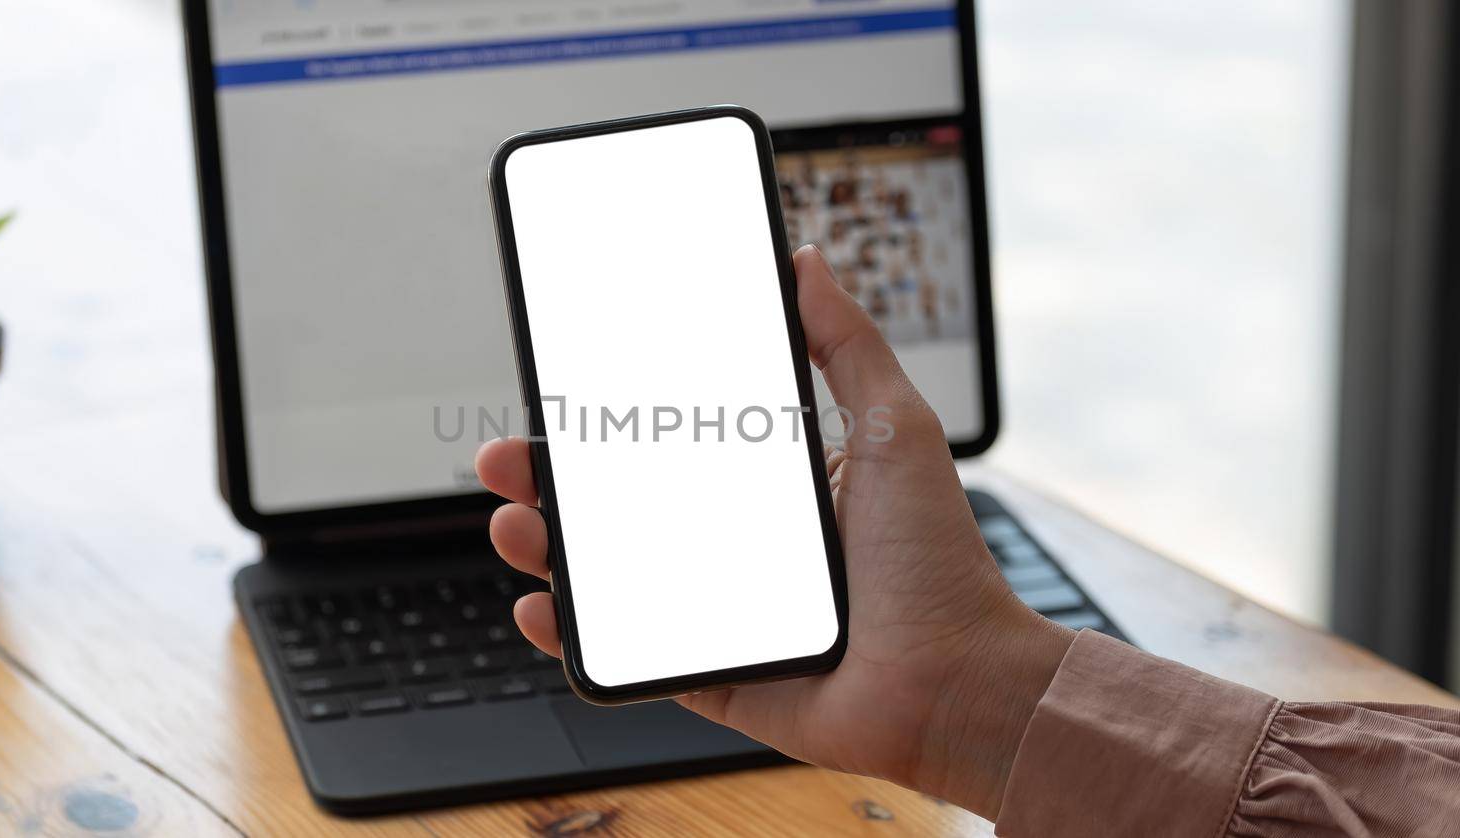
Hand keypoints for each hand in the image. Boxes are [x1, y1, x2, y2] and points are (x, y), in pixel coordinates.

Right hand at [475, 245, 1073, 818]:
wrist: (962, 683)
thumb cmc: (939, 561)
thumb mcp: (896, 427)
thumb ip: (847, 344)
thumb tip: (805, 259)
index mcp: (766, 486)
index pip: (666, 444)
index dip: (605, 422)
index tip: (557, 393)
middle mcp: (732, 545)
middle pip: (618, 508)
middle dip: (549, 484)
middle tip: (506, 459)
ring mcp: (714, 612)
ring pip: (606, 578)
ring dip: (547, 550)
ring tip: (513, 526)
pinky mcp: (709, 674)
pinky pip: (625, 657)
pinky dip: (571, 639)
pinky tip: (538, 610)